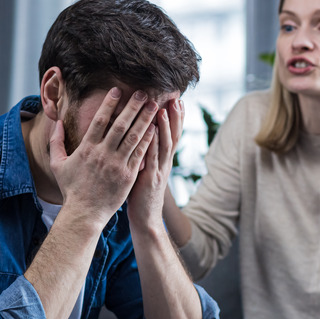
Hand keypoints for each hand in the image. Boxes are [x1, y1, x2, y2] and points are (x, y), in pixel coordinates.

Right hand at [49, 87, 158, 226]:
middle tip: (142, 92)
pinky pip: (140, 154)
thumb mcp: (57, 165)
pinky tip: (155, 128)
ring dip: (144, 119)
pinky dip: (148, 140)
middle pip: (120, 125)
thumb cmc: (71, 190)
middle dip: (132, 106)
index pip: (99, 121)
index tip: (117, 90)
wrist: (84, 214)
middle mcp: (103, 154)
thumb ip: (55, 142)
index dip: (109, 104)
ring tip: (153, 105)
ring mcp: (117, 165)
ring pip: (134, 137)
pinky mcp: (128, 175)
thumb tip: (56, 123)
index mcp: (87, 149)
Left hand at [127, 97, 183, 230]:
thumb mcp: (146, 171)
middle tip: (176, 98)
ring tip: (163, 109)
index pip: (172, 135)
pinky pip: (151, 158)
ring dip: (164, 127)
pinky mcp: (150, 178)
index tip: (177, 101)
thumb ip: (146, 155)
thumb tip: (142, 138)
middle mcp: (164, 163)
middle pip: (173, 136)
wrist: (146, 219)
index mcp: (163, 161)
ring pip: (164, 145)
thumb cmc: (142, 196)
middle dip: (175, 117)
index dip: (176, 118)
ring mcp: (159, 171)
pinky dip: (152, 143)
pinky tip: (151, 131)